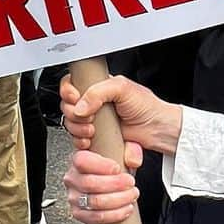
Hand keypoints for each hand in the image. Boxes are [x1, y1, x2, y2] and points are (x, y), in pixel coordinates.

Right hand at [59, 74, 182, 155]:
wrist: (156, 128)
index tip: (75, 98)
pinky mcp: (96, 136)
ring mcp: (94, 120)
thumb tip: (80, 106)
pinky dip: (80, 140)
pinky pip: (78, 139)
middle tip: (89, 116)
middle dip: (73, 113)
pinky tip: (90, 139)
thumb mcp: (122, 88)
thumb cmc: (146, 106)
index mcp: (98, 86)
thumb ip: (98, 92)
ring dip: (77, 128)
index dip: (68, 91)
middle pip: (67, 105)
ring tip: (92, 129)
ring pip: (70, 123)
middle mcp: (93, 102)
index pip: (71, 84)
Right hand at [64, 144, 142, 223]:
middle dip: (115, 184)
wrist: (112, 183)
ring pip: (94, 202)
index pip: (82, 161)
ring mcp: (74, 197)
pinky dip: (114, 215)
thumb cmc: (115, 165)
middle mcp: (72, 178)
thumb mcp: (124, 149)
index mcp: (79, 159)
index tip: (118, 168)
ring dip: (118, 200)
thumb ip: (131, 148)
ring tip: (132, 195)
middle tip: (130, 183)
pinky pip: (95, 218)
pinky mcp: (79, 213)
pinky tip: (126, 209)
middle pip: (89, 183)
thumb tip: (133, 161)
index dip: (101, 166)